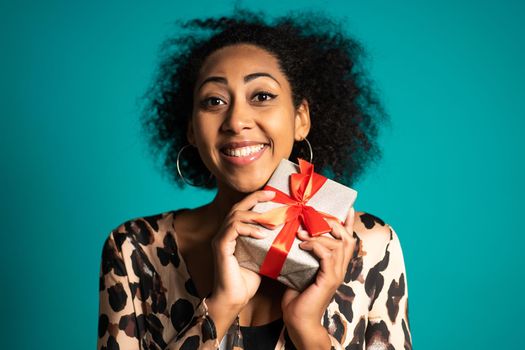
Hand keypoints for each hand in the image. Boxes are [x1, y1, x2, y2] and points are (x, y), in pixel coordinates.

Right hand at [206, 190, 275, 338]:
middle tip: (272, 194)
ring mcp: (221, 239)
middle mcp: (224, 233)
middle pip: (238, 206)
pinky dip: (249, 229)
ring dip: (255, 215)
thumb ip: (267, 243)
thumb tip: (285, 232)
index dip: (256, 199)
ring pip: (235, 215)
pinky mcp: (221, 247)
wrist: (234, 299)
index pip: (243, 209)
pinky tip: (263, 234)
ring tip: (272, 220)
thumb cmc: (247, 281)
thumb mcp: (261, 257)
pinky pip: (233, 229)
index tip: (273, 194)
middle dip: (256, 198)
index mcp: (232, 233)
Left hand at [281, 207, 355, 348]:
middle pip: (347, 238)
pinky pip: (327, 255)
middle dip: (332, 224)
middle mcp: (340, 268)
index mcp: (336, 265)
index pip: (348, 240)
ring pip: (338, 244)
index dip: (348, 224)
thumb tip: (294, 237)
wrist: (299, 320)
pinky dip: (315, 246)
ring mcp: (336, 274)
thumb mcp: (301, 270)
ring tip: (301, 233)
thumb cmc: (297, 296)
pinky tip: (302, 245)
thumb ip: (304, 255)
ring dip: (318, 234)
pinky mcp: (329, 279)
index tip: (346, 209)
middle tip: (315, 219)